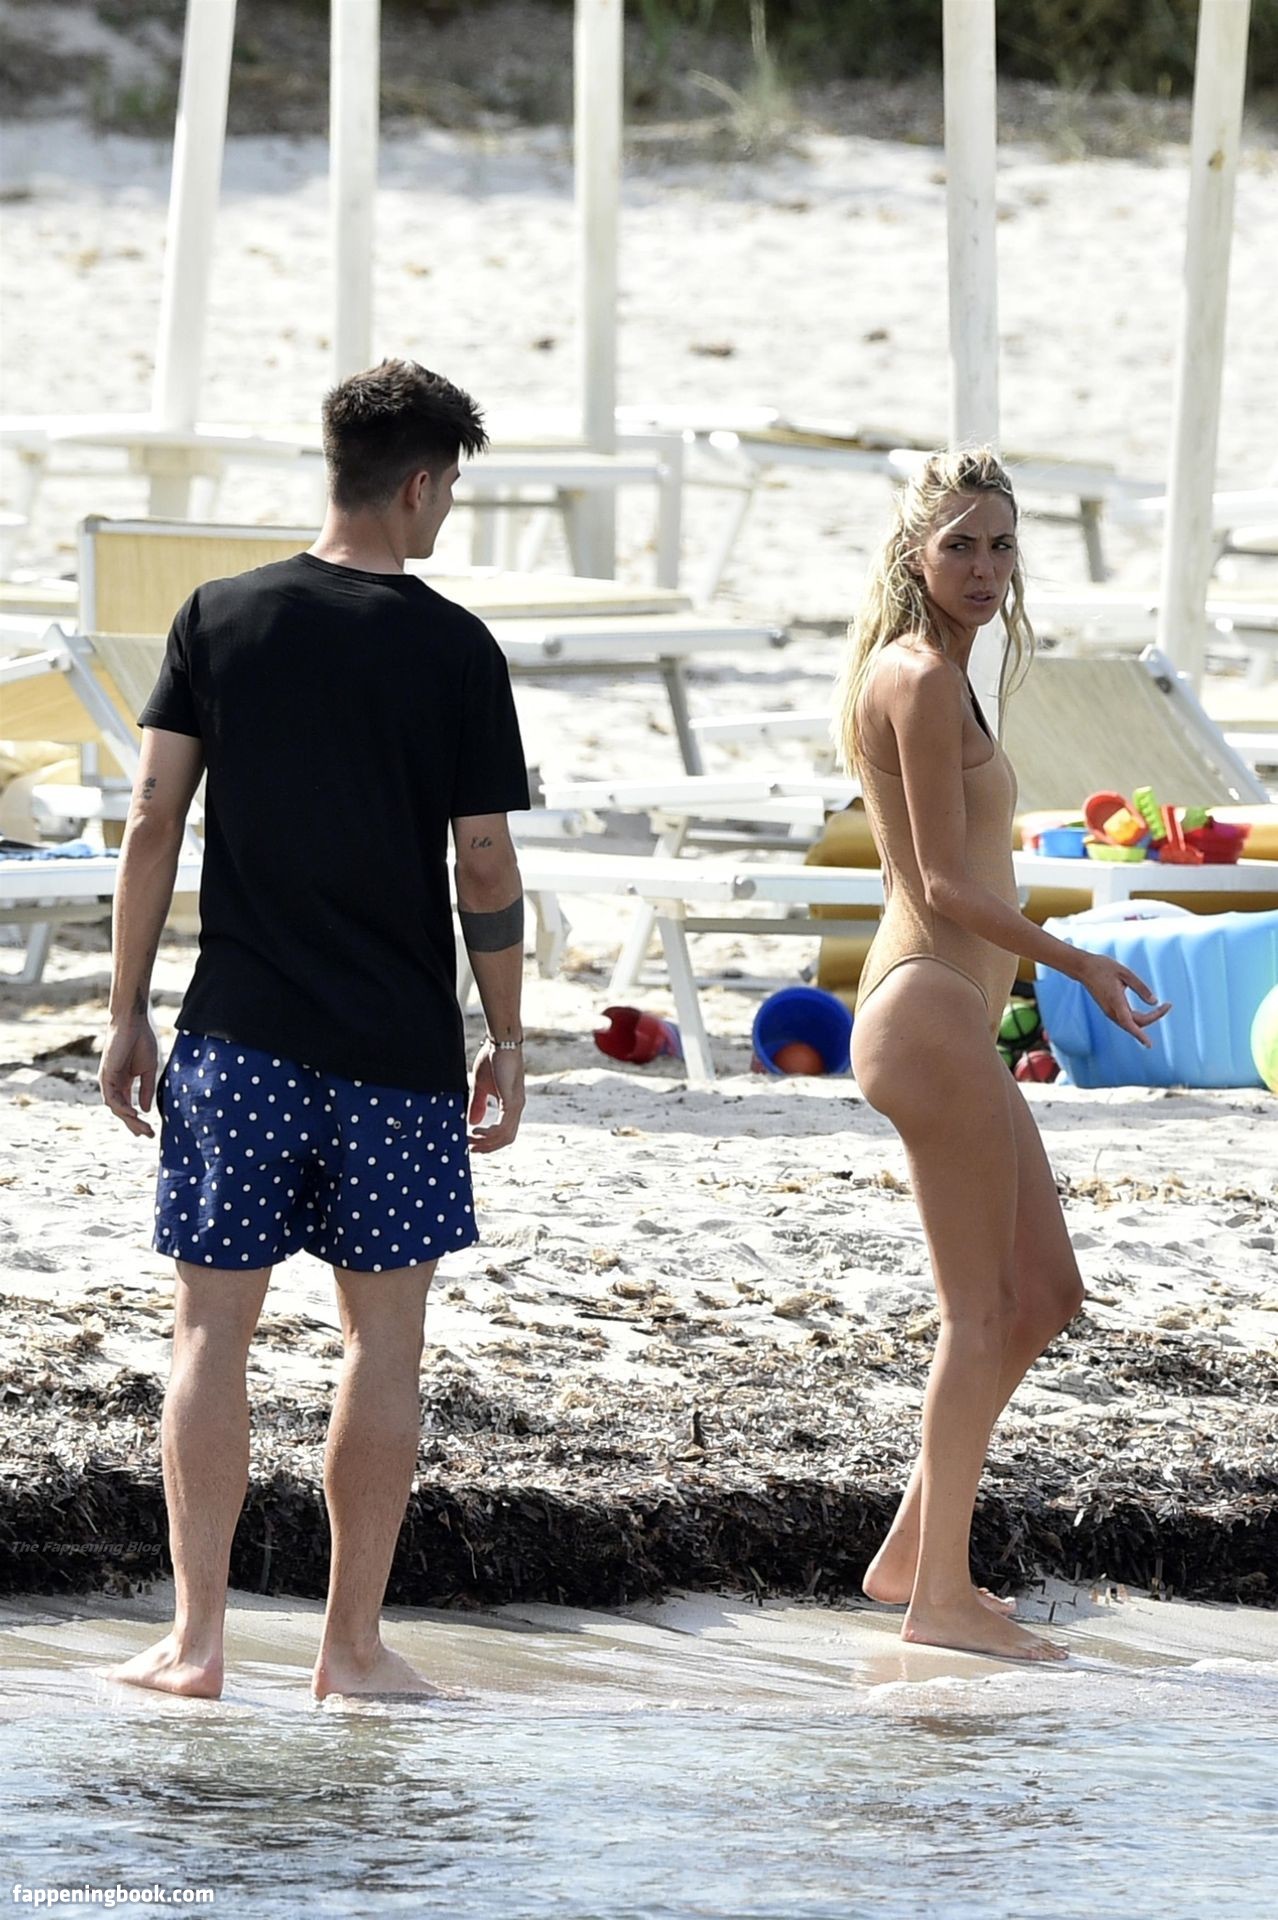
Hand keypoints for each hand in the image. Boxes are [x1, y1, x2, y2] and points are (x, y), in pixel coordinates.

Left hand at [99, 1016, 158, 1136]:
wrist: (133, 1023)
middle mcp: (114, 1085)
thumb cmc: (141, 1042)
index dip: (139, 1121)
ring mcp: (108, 1081)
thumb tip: (145, 1110)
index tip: (151, 1132)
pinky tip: (133, 1114)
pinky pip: (111, 1097)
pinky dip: (121, 1107)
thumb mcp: (148, 1070)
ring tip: (143, 1127)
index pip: (129, 1107)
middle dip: (135, 1125)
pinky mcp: (105, 1076)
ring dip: (129, 1119)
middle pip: (122, 1111)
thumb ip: (146, 1090)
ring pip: (116, 1107)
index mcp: (124, 1083)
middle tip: (148, 1135)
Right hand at [467, 1042, 524, 1151]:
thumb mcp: (481, 1086)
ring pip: (505, 1136)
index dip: (490, 1142)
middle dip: (488, 1147)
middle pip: (506, 1139)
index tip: (473, 1144)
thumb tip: (472, 1123)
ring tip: (469, 1139)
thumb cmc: (492, 1060)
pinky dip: (490, 1133)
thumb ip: (477, 1104)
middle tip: (470, 1148)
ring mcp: (516, 1105)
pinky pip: (503, 1125)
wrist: (501, 1042)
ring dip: (486, 1141)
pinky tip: (475, 1130)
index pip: (505, 1133)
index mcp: (511, 1105)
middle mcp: (517, 1108)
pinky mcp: (512, 1101)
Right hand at [1075, 952, 1170, 1047]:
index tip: (1149, 1045)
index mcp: (1115, 1000)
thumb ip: (1141, 988)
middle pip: (1135, 1023)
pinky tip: (1148, 1013)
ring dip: (1147, 1020)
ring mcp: (1109, 1010)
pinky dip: (1139, 1019)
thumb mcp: (1125, 973)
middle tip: (1168, 1005)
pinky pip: (1126, 1019)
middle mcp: (1111, 1010)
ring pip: (1131, 1023)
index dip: (1140, 1035)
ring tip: (1162, 1009)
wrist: (1083, 968)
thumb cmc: (1102, 967)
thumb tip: (1155, 1002)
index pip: (1129, 1023)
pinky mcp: (1109, 1009)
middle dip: (1153, 1017)